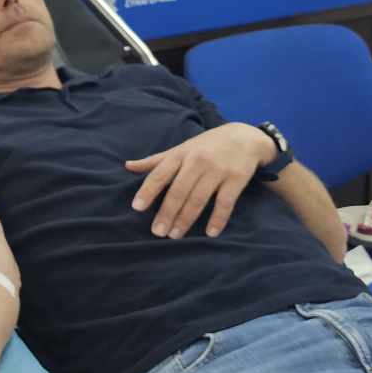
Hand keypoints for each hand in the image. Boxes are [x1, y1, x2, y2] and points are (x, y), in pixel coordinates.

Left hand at [125, 123, 274, 239]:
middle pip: (178, 190)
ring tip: (175, 235)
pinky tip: (210, 233)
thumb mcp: (181, 149)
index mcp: (181, 154)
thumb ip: (156, 160)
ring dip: (186, 219)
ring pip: (198, 198)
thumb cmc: (206, 146)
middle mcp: (197, 162)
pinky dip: (217, 219)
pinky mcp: (236, 179)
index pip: (160, 174)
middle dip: (167, 212)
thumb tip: (127, 166)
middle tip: (157, 232)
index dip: (147, 191)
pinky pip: (225, 203)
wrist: (244, 137)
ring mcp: (217, 170)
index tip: (137, 208)